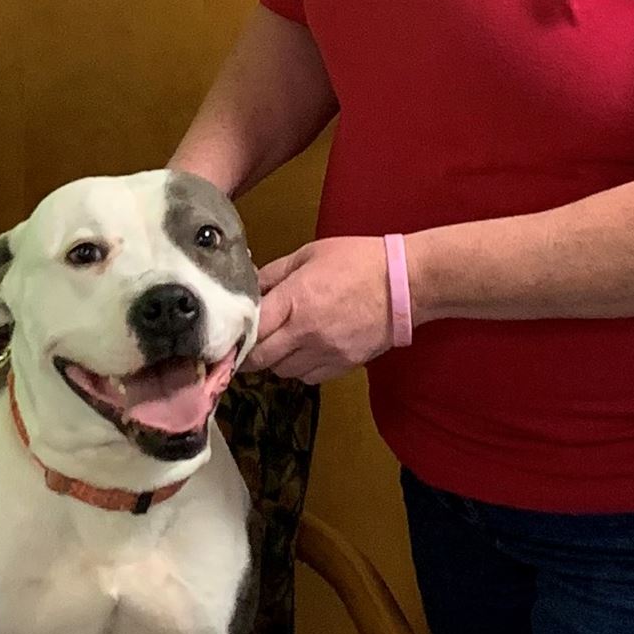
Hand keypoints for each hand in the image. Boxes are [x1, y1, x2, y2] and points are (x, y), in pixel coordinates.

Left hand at [247, 237, 392, 382]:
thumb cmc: (359, 261)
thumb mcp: (309, 255)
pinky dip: (299, 369)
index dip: (236, 334)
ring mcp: (326, 352)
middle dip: (249, 354)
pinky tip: (303, 351)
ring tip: (279, 343)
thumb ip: (274, 274)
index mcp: (295, 300)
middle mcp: (306, 332)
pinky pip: (308, 378)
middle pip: (260, 359)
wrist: (405, 283)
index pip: (251, 329)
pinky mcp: (343, 365)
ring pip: (282, 372)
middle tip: (245, 345)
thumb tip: (250, 288)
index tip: (228, 334)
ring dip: (274, 361)